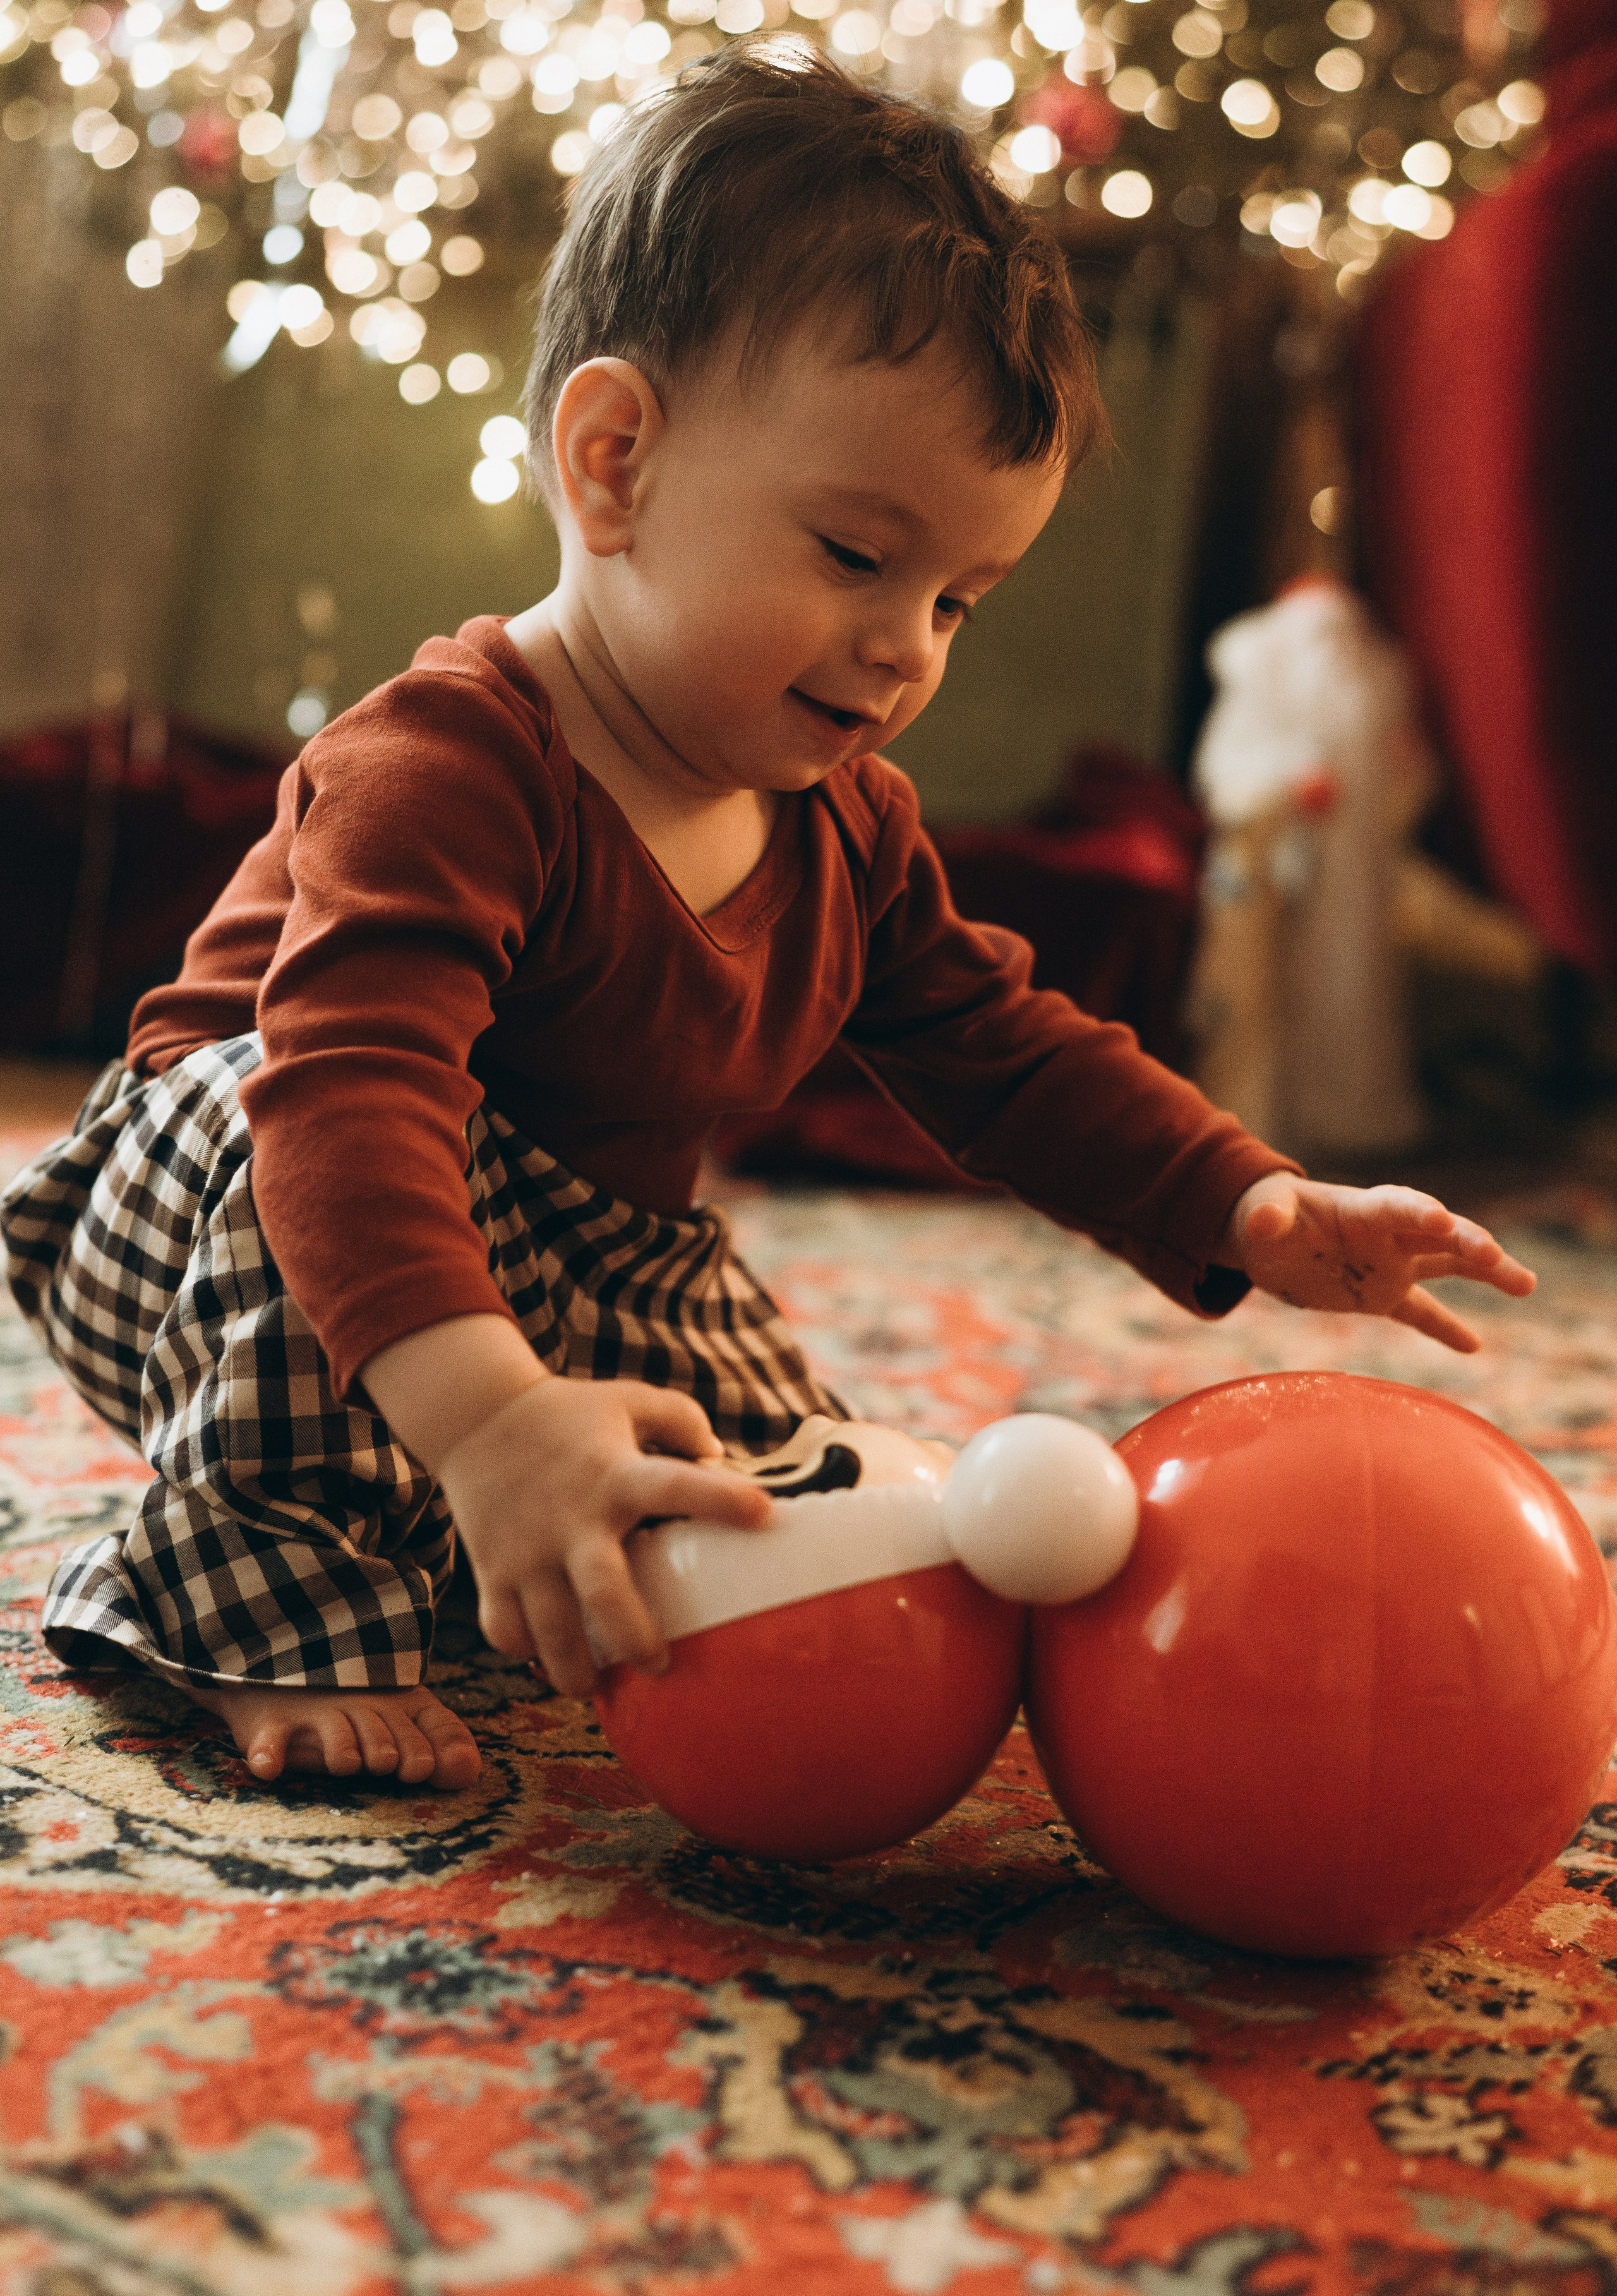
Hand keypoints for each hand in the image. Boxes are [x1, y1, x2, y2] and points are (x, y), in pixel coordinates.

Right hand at [434, 1377, 769, 1694]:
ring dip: (575, 1670)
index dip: (719, 1499)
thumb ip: (682, 1422)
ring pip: (549, 1631)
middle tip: (660, 1665)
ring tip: (598, 1685)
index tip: (765, 1513)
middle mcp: (570, 1519)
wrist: (474, 1415)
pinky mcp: (491, 1570)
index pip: (673, 1485)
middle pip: (604, 1592)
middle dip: (635, 1638)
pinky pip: (505, 1629)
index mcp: (612, 1474)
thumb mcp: (629, 1401)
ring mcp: (525, 1551)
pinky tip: (548, 1655)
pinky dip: (525, 1652)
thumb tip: (721, 1461)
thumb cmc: (568, 1413)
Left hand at [1220, 1173, 1535, 1352]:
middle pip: (1437, 1235)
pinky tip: (1474, 1347)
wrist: (1263, 1237)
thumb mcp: (1260, 1214)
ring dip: (1486, 1272)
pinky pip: (1420, 1313)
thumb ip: (1266, 1218)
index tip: (1442, 1221)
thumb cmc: (1263, 1214)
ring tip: (1526, 1285)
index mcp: (1359, 1210)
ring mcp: (1389, 1265)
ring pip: (1446, 1266)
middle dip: (1468, 1242)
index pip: (1395, 1207)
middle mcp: (1386, 1236)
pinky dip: (1444, 1329)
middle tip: (1496, 1258)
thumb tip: (1262, 1224)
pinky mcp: (1380, 1295)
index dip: (1417, 1212)